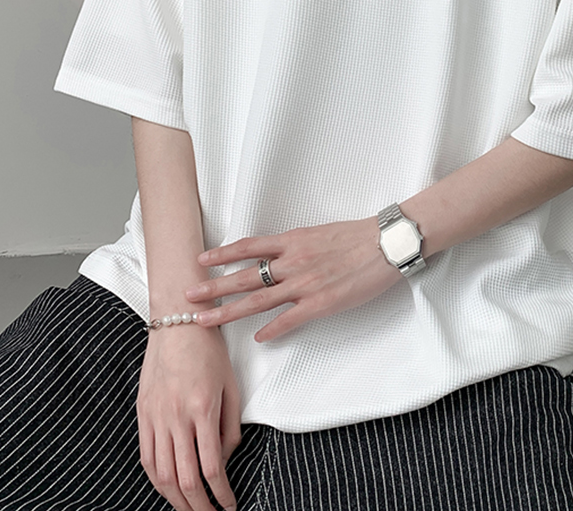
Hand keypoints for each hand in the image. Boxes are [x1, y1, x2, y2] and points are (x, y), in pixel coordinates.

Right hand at [137, 323, 240, 510]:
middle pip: (184, 479)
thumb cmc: (208, 349)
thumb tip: (226, 460)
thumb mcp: (231, 386)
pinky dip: (155, 480)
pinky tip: (167, 488)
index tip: (229, 505)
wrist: (178, 322)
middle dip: (199, 507)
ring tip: (190, 509)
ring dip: (176, 500)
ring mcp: (155, 416)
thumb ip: (230, 427)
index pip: (211, 467)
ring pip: (161, 475)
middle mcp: (176, 416)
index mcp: (202, 409)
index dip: (221, 495)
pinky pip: (146, 456)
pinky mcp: (142, 412)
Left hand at [184, 216, 403, 342]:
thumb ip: (294, 245)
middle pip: (244, 276)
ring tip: (205, 319)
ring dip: (228, 311)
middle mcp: (292, 262)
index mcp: (292, 240)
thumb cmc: (355, 236)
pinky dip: (272, 330)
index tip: (201, 260)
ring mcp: (305, 284)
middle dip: (213, 287)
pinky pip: (289, 320)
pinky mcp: (321, 303)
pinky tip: (257, 338)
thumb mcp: (318, 232)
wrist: (385, 244)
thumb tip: (275, 254)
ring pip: (258, 300)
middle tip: (187, 295)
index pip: (248, 246)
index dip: (222, 254)